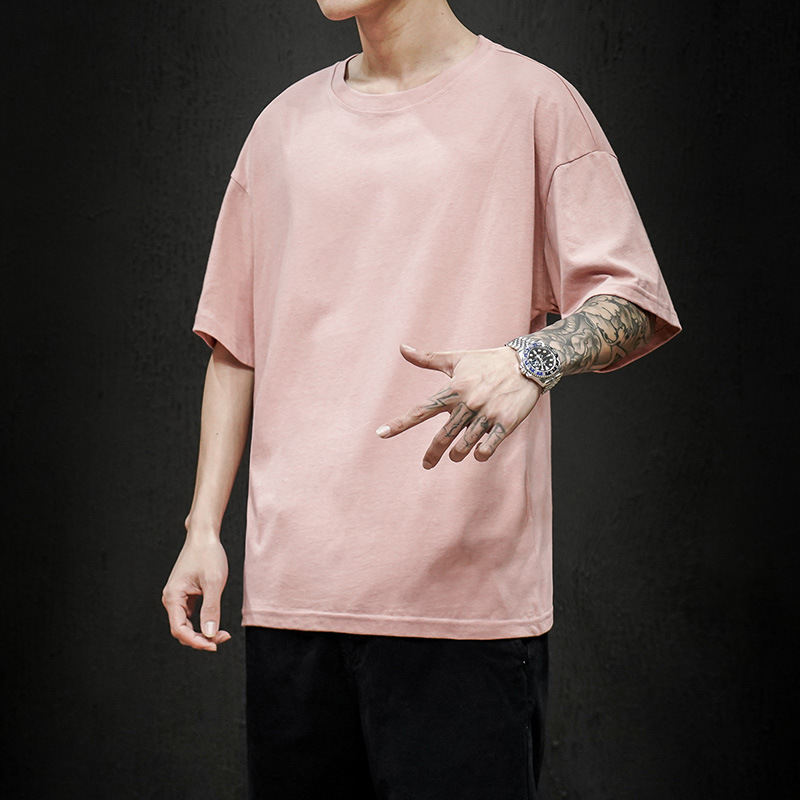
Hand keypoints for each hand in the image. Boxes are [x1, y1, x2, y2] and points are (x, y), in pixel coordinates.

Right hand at [162, 535, 230, 651]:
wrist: (204, 535)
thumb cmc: (208, 554)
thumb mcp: (213, 582)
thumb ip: (211, 609)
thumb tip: (210, 634)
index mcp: (173, 597)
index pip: (179, 630)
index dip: (196, 642)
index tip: (214, 646)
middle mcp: (171, 599)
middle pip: (182, 631)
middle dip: (201, 639)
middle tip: (223, 638)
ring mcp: (178, 597)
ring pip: (187, 625)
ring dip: (202, 632)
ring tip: (222, 633)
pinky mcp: (185, 595)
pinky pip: (191, 616)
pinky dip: (202, 622)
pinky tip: (215, 622)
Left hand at [377, 344, 541, 468]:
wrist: (527, 363)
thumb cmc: (486, 361)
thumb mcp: (456, 358)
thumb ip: (427, 358)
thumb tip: (402, 347)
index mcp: (453, 389)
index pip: (421, 409)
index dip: (400, 423)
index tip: (381, 433)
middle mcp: (468, 403)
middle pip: (442, 437)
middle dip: (432, 454)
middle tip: (426, 464)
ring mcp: (487, 414)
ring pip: (464, 445)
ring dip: (457, 454)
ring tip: (456, 454)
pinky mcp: (505, 422)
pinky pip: (488, 447)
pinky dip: (480, 454)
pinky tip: (478, 453)